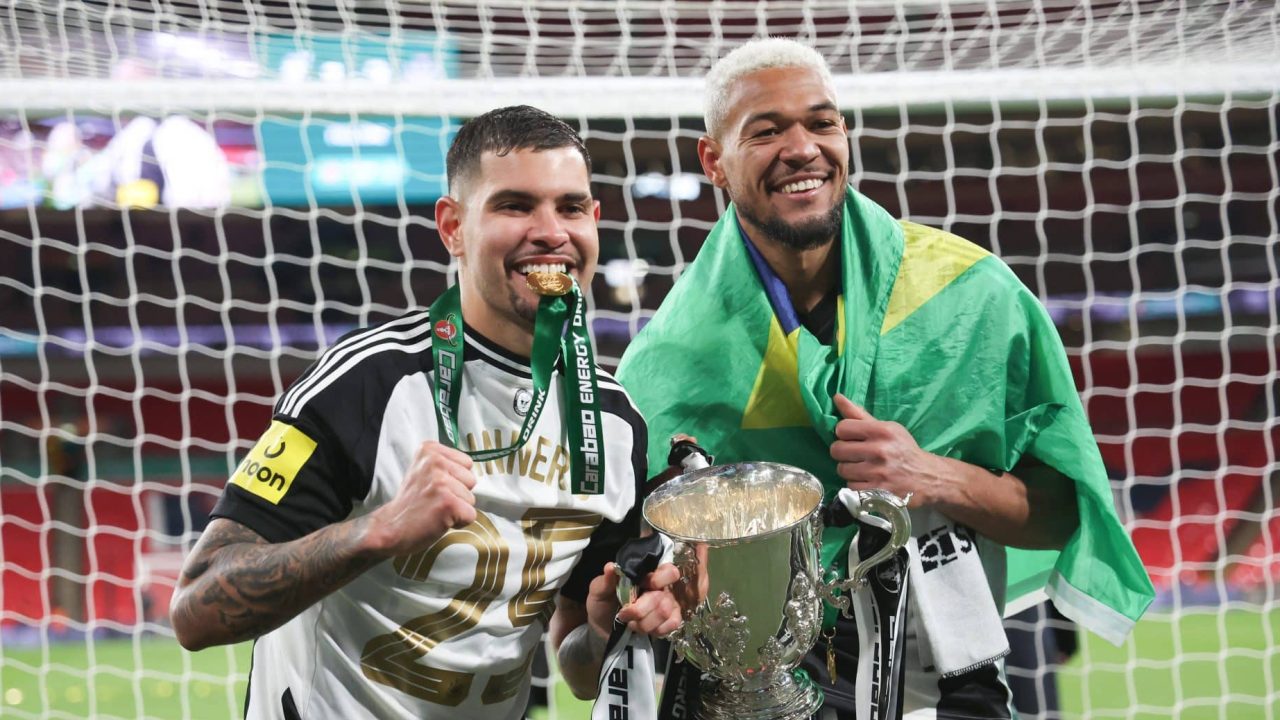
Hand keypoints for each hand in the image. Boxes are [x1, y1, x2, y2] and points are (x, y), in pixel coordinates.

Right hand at [368, 440, 476, 556]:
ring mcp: (441, 482)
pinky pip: (470, 515)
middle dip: (458, 493)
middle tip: (435, 500)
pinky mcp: (448, 503)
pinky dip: (459, 522)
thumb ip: (445, 466)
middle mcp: (435, 461)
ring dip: (456, 508)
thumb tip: (472, 472)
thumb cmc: (411, 503)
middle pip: (471, 479)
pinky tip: (439, 520)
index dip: (455, 480)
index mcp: (430, 450)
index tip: (435, 488)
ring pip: (471, 498)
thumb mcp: (423, 472)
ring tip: (435, 509)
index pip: (466, 463)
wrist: (390, 527)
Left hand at [585, 562, 682, 639]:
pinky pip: (672, 624)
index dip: (661, 579)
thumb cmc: (603, 605)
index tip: (645, 585)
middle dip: (640, 611)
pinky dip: (655, 629)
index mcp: (646, 574)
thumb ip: (605, 581)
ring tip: (630, 623)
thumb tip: (611, 567)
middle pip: (663, 597)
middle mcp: (661, 587)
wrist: (603, 629)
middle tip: (624, 614)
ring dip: (644, 623)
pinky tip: (643, 629)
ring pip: (665, 612)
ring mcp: (668, 604)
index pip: (668, 571)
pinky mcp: (670, 621)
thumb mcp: (598, 592)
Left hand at [829, 394, 942, 506]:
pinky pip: (850, 486)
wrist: (927, 477)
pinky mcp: (877, 492)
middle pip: (837, 450)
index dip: (844, 433)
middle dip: (843, 452)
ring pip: (842, 469)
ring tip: (863, 468)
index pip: (842, 428)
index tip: (852, 438)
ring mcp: (878, 473)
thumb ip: (859, 415)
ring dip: (849, 470)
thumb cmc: (903, 449)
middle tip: (855, 455)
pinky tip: (868, 480)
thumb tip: (836, 397)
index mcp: (882, 431)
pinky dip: (856, 484)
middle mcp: (880, 450)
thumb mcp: (887, 428)